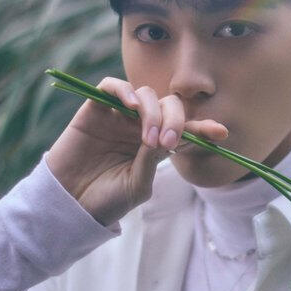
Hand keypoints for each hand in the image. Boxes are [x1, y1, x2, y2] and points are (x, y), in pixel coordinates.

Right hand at [45, 77, 227, 225]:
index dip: (203, 127)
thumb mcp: (137, 185)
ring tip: (148, 138)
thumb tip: (163, 134)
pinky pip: (112, 86)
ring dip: (153, 112)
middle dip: (177, 120)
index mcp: (156, 146)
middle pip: (169, 106)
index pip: (185, 130)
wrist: (70, 204)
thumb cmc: (106, 199)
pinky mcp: (95, 110)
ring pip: (145, 95)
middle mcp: (140, 127)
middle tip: (168, 142)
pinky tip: (133, 107)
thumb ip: (152, 159)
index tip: (221, 133)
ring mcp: (118, 117)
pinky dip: (125, 91)